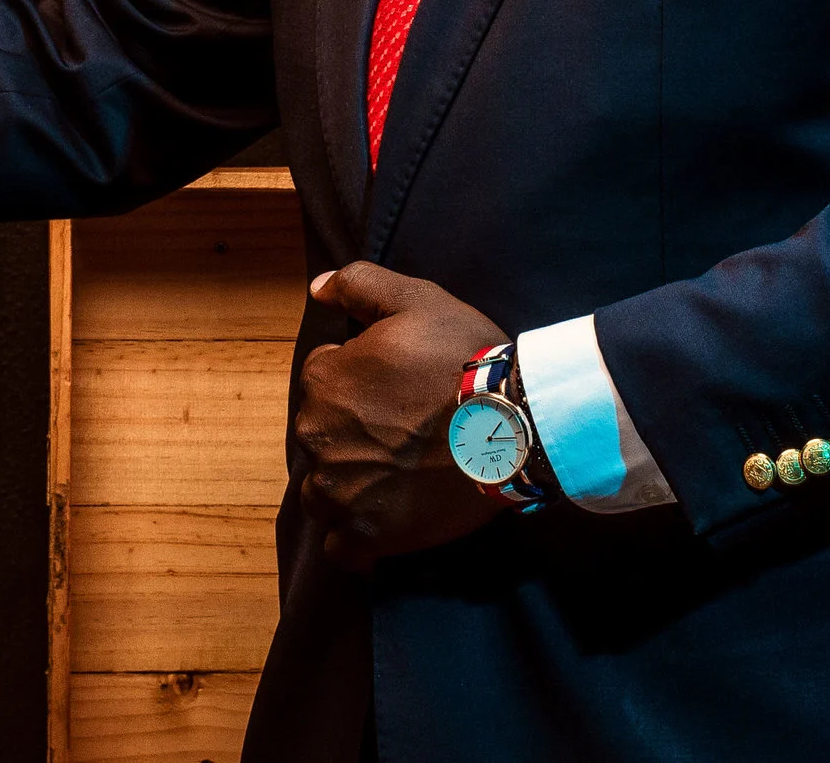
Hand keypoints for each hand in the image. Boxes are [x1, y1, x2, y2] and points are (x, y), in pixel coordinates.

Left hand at [293, 262, 509, 570]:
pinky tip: (386, 518)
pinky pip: (340, 546)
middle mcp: (318, 436)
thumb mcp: (416, 299)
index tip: (395, 384)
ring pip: (323, 489)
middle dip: (351, 429)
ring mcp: (338, 491)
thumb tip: (318, 289)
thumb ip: (359, 284)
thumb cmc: (464, 358)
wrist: (511, 425)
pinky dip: (355, 536)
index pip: (323, 375)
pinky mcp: (366, 535)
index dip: (358, 375)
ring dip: (347, 483)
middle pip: (321, 432)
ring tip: (395, 474)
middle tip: (402, 427)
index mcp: (323, 379)